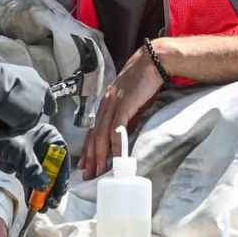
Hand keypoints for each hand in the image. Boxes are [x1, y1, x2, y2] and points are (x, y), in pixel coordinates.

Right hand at [0, 34, 55, 136]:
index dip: (46, 105)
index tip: (48, 111)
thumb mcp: (5, 77)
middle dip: (18, 119)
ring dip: (5, 124)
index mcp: (37, 81)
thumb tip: (2, 95)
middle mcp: (41, 94)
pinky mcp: (28, 121)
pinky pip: (12, 132)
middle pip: (33, 114)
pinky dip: (0, 131)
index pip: (48, 97)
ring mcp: (37, 109)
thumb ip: (10, 86)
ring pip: (20, 125)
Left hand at [0, 123, 69, 211]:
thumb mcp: (18, 151)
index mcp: (49, 136)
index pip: (62, 158)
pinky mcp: (26, 168)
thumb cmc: (1, 135)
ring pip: (44, 179)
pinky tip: (31, 203)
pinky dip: (32, 193)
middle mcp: (46, 148)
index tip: (60, 190)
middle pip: (55, 171)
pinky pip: (32, 183)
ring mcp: (36, 159)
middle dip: (53, 188)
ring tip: (41, 207)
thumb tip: (43, 186)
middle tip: (51, 202)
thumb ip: (31, 167)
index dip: (62, 175)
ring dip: (43, 194)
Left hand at [78, 43, 162, 179]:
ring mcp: (113, 104)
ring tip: (99, 171)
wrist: (152, 62)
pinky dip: (115, 143)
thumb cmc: (144, 83)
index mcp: (106, 104)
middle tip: (87, 175)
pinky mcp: (124, 104)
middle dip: (90, 157)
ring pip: (102, 134)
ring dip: (100, 155)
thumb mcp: (131, 104)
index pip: (94, 131)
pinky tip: (115, 156)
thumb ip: (125, 120)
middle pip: (94, 135)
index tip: (85, 164)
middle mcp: (105, 105)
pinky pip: (117, 127)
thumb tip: (122, 138)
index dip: (88, 149)